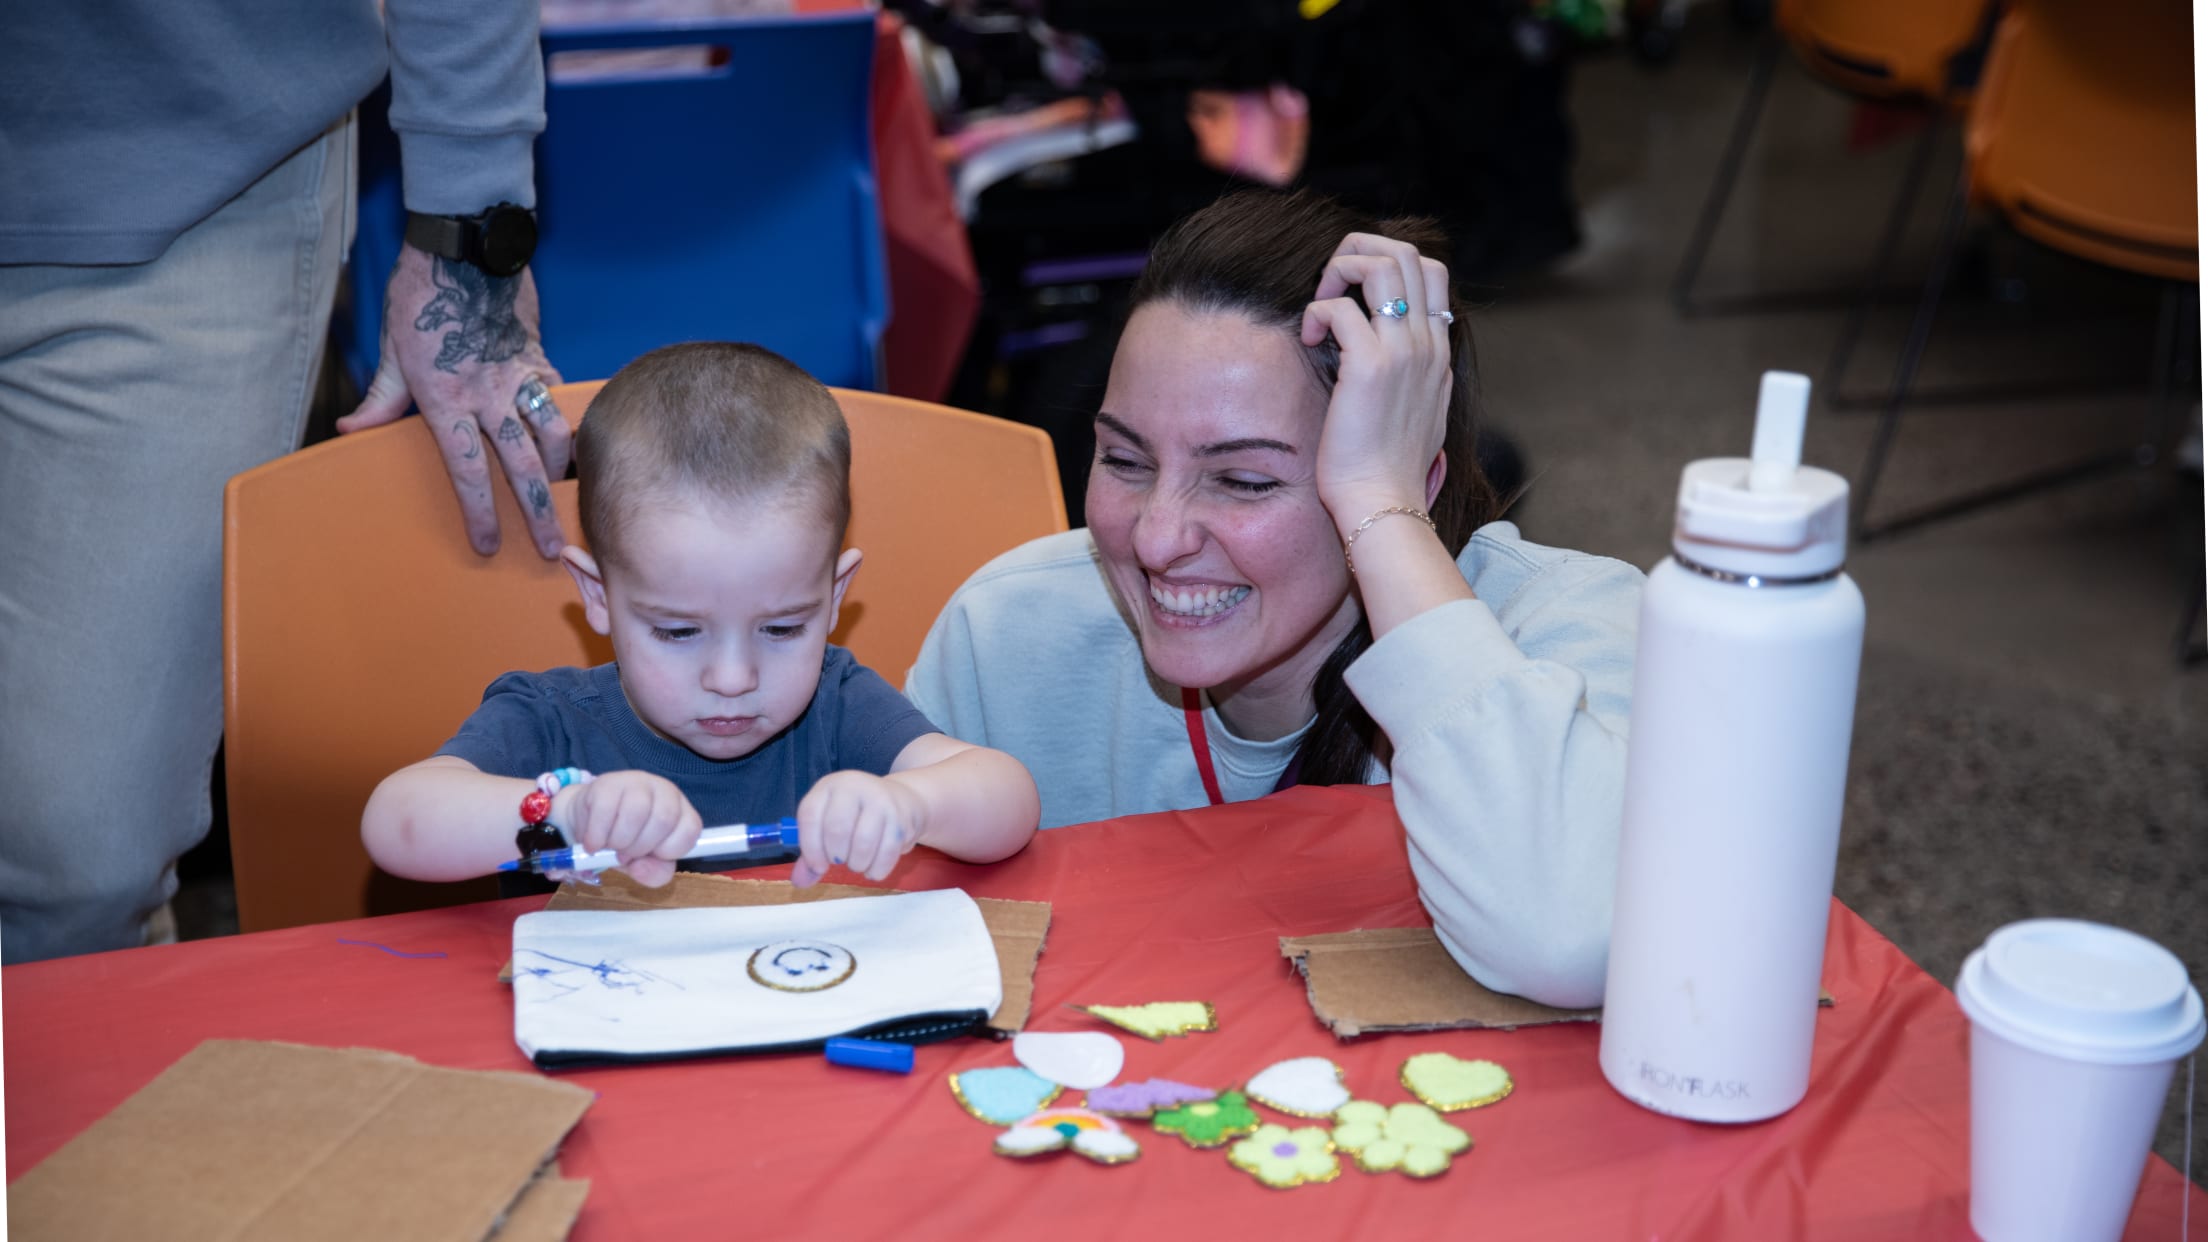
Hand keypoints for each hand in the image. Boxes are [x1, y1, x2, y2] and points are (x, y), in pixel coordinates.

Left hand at [335, 243, 571, 558]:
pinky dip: (567, 424)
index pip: (465, 469)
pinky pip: (558, 399)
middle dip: (536, 513)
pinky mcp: (540, 357)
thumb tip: (350, 429)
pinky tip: (572, 444)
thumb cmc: (423, 296)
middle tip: (547, 549)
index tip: (487, 544)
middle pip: (520, 467)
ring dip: (561, 472)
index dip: (479, 511)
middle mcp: (488, 396)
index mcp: (445, 400)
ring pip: (552, 436)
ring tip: (566, 495)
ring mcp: (519, 377)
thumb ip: (381, 398)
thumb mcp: (391, 350)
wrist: (467, 249)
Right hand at [551, 771, 702, 887]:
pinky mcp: (607, 783)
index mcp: (681, 811)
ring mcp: (637, 782)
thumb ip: (654, 873)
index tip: (649, 857)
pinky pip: (605, 811)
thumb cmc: (625, 842)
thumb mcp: (644, 863)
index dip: (668, 852)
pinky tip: (593, 843)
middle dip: (640, 848)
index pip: (691, 830)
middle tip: (624, 854)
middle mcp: (664, 791)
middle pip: (663, 820)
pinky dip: (596, 836)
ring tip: (609, 846)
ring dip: (618, 841)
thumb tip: (641, 867)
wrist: (587, 822)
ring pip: (635, 813)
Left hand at [791, 771, 927, 886]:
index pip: (810, 816)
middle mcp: (853, 787)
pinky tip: (873, 869)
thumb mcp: (829, 825)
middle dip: (836, 855)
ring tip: (858, 863)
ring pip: (863, 843)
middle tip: (841, 860)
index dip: (810, 848)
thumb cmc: (858, 816)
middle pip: (837, 829)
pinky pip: (887, 852)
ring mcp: (880, 799)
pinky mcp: (901, 817)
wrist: (902, 800)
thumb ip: (813, 852)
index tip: (818, 867)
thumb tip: (800, 882)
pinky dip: (877, 869)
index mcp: (828, 787)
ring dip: (857, 864)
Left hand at [1297, 232, 1454, 536]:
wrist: (1383, 503)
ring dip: (1339, 271)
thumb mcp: (1416, 412)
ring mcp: (1403, 352)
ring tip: (1319, 308)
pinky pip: (1340, 308)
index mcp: (1438, 352)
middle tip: (1330, 285)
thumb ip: (1411, 375)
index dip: (1387, 264)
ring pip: (1380, 266)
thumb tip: (1390, 356)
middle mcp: (1426, 343)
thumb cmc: (1386, 468)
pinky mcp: (1370, 366)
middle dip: (1359, 251)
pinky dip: (1316, 312)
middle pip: (1407, 254)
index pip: (1430, 272)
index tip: (1354, 294)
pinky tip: (1308, 340)